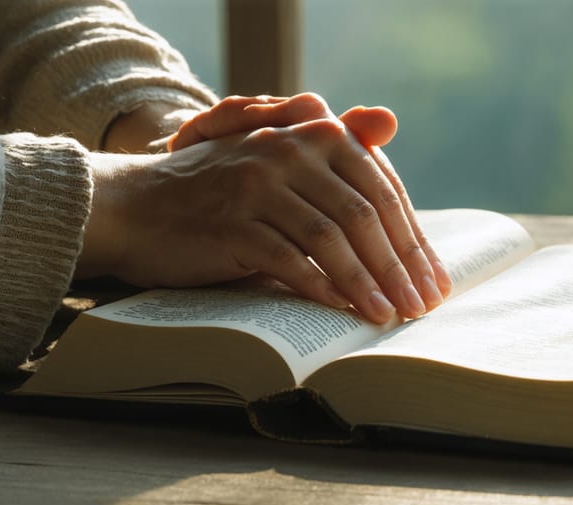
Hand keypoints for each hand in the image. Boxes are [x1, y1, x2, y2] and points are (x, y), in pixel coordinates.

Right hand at [80, 98, 449, 322]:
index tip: (433, 279)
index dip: (412, 238)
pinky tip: (341, 308)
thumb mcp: (280, 163)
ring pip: (331, 239)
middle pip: (364, 214)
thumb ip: (334, 151)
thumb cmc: (223, 191)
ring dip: (367, 283)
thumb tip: (390, 120)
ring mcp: (258, 184)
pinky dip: (319, 286)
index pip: (381, 188)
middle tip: (421, 305)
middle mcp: (289, 149)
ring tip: (389, 315)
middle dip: (400, 266)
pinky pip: (288, 259)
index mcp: (312, 132)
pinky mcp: (232, 223)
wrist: (138, 205)